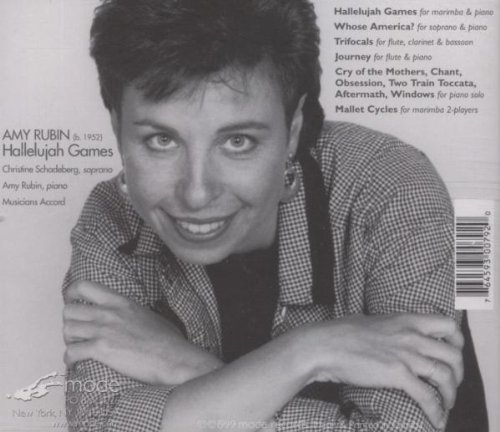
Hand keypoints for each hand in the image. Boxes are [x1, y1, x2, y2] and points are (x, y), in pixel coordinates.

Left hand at [63, 281, 222, 384]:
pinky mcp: (101, 349)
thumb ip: (132, 312)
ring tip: (77, 347)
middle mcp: (109, 313)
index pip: (85, 286)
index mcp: (121, 302)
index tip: (71, 300)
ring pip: (68, 330)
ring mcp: (104, 330)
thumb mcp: (148, 315)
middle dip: (70, 322)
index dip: (71, 293)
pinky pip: (71, 352)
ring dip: (69, 340)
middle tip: (77, 331)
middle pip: (69, 310)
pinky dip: (69, 359)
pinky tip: (75, 363)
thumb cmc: (167, 340)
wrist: (173, 358)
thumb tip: (130, 316)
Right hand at [297, 313, 463, 429]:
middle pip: (453, 354)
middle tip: (450, 385)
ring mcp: (405, 354)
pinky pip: (428, 396)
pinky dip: (436, 411)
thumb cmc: (341, 333)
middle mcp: (411, 335)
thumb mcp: (373, 321)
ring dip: (450, 396)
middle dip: (458, 375)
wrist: (323, 345)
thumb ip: (392, 327)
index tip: (453, 354)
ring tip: (445, 405)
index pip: (448, 325)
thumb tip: (396, 335)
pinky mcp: (397, 374)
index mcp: (406, 320)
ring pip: (446, 376)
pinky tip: (435, 420)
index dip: (457, 342)